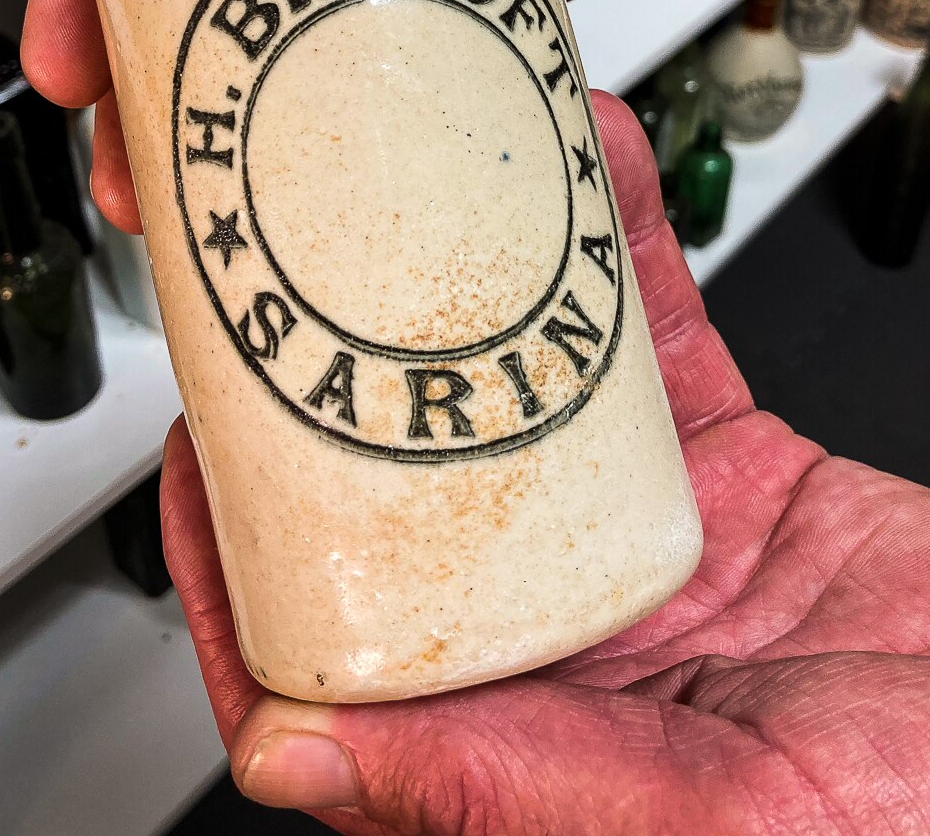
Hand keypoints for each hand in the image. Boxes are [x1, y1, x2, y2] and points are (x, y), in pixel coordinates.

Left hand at [161, 91, 929, 832]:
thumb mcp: (717, 834)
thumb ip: (504, 793)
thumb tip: (291, 757)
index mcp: (523, 743)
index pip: (323, 651)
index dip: (238, 549)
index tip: (196, 441)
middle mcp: (565, 641)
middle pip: (404, 489)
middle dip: (344, 370)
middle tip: (295, 257)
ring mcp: (642, 544)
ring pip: (524, 387)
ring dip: (479, 279)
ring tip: (435, 175)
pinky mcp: (733, 469)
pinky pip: (659, 339)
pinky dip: (624, 245)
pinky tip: (592, 162)